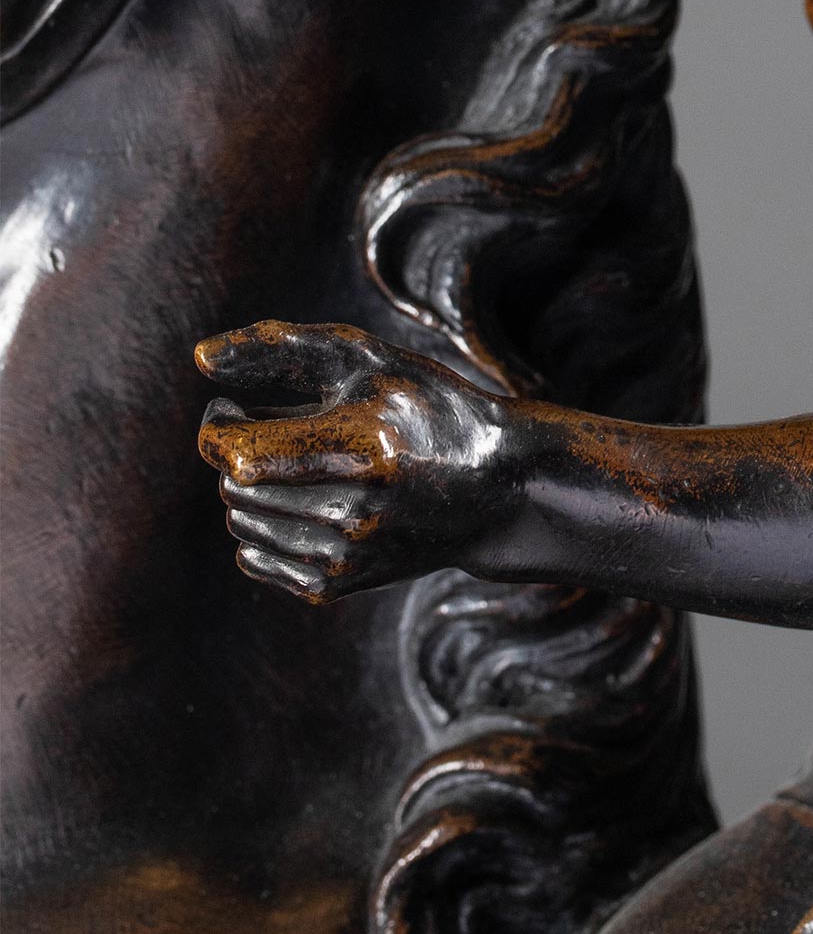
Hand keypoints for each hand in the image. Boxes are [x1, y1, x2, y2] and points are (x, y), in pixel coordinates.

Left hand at [196, 322, 529, 601]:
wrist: (491, 487)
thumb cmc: (423, 407)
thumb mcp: (365, 359)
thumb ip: (280, 348)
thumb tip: (200, 358)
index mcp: (362, 448)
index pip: (236, 452)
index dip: (218, 424)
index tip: (233, 405)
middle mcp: (353, 511)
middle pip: (232, 485)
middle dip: (239, 452)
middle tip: (277, 429)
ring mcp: (344, 555)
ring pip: (239, 522)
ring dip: (250, 488)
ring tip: (298, 464)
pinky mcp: (336, 584)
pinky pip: (253, 558)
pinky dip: (262, 526)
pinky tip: (303, 500)